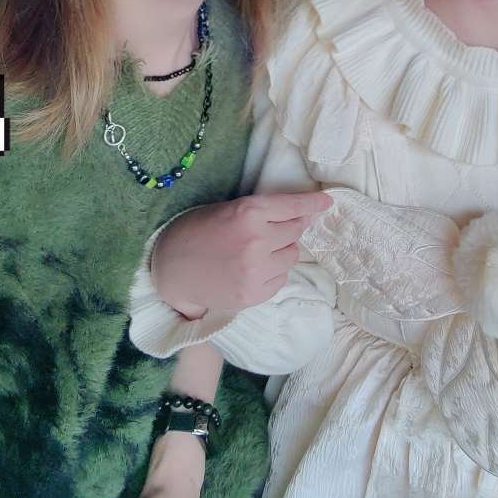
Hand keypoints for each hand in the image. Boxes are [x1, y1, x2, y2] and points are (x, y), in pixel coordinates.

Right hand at [152, 191, 332, 317]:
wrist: (170, 270)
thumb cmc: (197, 232)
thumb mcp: (228, 209)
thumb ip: (263, 211)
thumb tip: (302, 216)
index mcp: (248, 212)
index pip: (293, 207)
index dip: (312, 204)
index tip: (326, 203)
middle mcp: (257, 240)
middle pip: (295, 232)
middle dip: (288, 229)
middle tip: (268, 230)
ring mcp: (256, 270)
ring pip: (292, 256)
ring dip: (281, 251)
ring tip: (256, 252)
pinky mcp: (254, 294)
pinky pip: (281, 279)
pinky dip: (272, 272)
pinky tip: (251, 269)